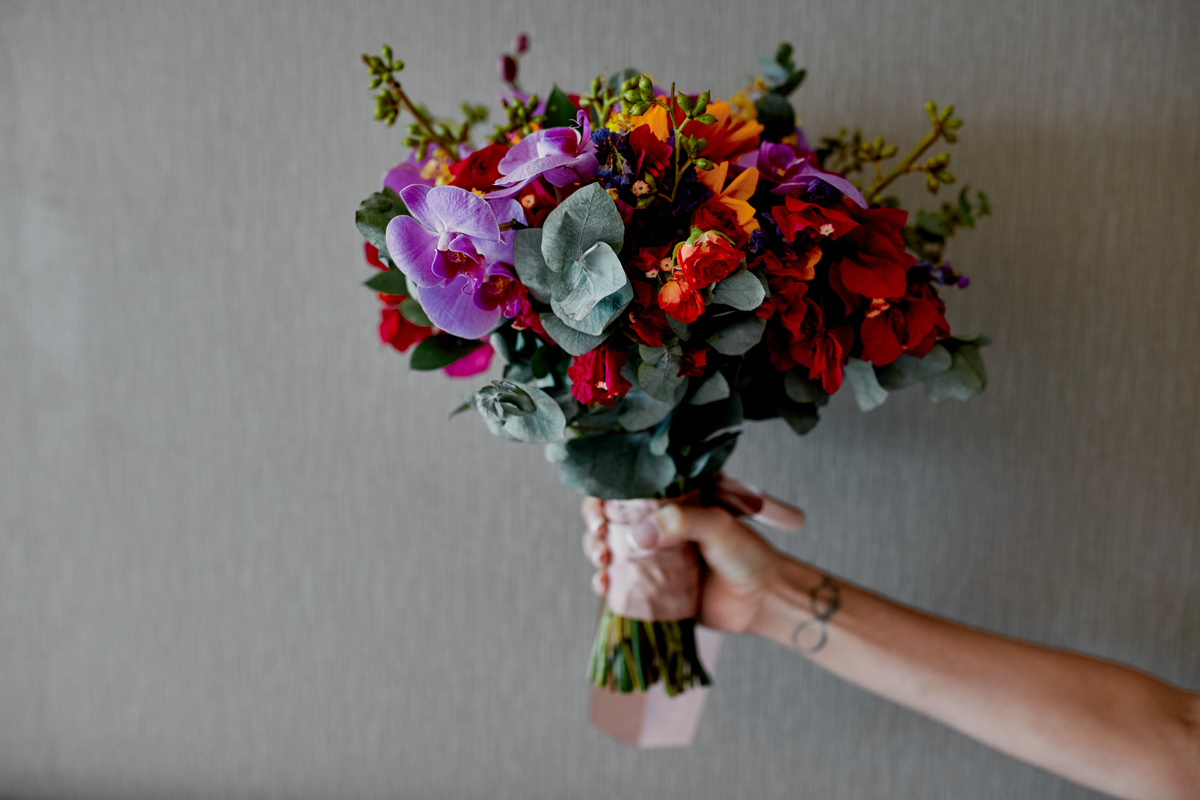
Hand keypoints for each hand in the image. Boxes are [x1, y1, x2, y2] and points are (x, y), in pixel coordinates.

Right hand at [582, 494, 803, 634]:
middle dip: (595, 528)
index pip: (626, 491)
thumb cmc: (747, 553)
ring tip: (603, 564)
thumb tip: (636, 536)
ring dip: (596, 554)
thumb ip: (680, 522)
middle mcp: (656, 527)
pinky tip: (603, 585)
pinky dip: (604, 584)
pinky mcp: (651, 588)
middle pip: (609, 520)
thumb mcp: (717, 524)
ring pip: (609, 551)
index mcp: (670, 502)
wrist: (763, 599)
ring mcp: (652, 558)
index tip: (600, 512)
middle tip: (600, 536)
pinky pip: (619, 584)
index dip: (603, 498)